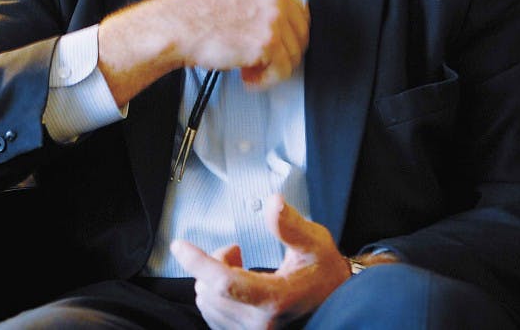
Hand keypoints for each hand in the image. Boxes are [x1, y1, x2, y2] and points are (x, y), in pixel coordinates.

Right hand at [98, 0, 308, 105]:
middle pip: (301, 34)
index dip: (289, 33)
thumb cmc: (193, 15)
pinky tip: (248, 77)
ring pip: (293, 55)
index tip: (281, 43)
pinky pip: (281, 71)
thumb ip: (255, 0)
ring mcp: (273, 19)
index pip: (299, 11)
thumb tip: (271, 17)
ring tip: (250, 71)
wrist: (176, 28)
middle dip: (284, 53)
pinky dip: (265, 80)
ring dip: (271, 69)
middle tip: (266, 62)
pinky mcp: (267, 43)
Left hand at [170, 195, 349, 328]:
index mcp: (276, 299)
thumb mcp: (315, 243)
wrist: (340, 308)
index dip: (198, 262)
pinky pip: (212, 315)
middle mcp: (262, 324)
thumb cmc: (325, 274)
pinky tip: (235, 284)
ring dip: (213, 279)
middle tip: (235, 251)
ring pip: (207, 302)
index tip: (179, 245)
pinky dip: (215, 295)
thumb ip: (290, 225)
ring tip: (239, 267)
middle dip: (212, 263)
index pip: (225, 282)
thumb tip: (273, 202)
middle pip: (210, 290)